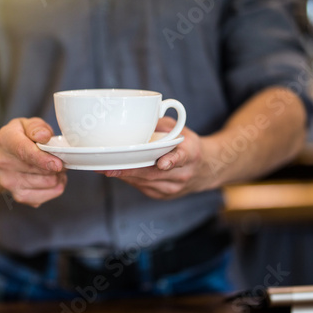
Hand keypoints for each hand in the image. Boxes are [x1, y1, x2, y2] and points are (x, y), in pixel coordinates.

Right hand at [0, 117, 66, 206]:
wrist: (4, 157)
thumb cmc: (20, 138)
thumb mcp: (26, 124)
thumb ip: (36, 127)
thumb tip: (44, 136)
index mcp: (5, 140)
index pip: (24, 152)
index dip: (43, 159)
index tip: (58, 164)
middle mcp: (4, 163)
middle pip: (40, 170)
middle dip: (57, 164)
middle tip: (60, 158)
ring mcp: (10, 182)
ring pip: (48, 183)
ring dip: (57, 175)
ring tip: (55, 166)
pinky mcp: (19, 196)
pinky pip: (47, 196)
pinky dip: (55, 187)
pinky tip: (52, 177)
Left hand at [99, 117, 218, 199]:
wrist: (206, 169)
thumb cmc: (187, 145)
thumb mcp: (180, 129)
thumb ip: (161, 124)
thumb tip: (138, 116)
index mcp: (190, 154)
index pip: (181, 158)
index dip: (171, 161)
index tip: (162, 164)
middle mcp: (183, 174)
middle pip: (154, 174)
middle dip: (130, 171)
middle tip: (109, 168)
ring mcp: (174, 188)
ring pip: (145, 182)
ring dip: (125, 176)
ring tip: (106, 169)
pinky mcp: (164, 196)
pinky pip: (142, 187)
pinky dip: (130, 180)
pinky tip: (119, 173)